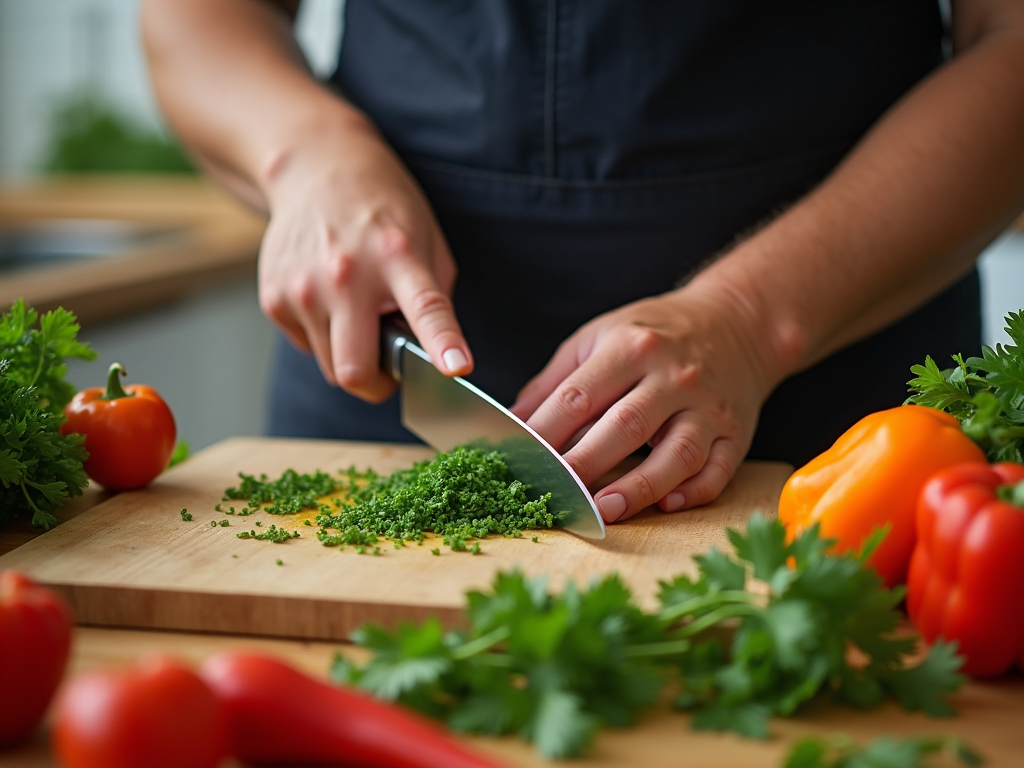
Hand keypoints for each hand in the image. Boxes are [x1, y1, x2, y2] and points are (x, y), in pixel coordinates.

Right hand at [258, 120, 472, 401]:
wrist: (316, 167)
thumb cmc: (382, 210)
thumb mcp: (426, 242)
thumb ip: (433, 300)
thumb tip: (432, 358)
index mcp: (397, 257)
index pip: (426, 308)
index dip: (443, 343)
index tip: (457, 368)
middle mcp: (346, 275)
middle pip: (355, 371)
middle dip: (376, 383)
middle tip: (388, 365)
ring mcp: (303, 288)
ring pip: (331, 367)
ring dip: (350, 356)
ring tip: (356, 314)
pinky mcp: (273, 297)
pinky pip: (307, 346)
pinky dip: (324, 336)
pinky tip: (328, 300)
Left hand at [511, 288, 777, 522]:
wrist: (735, 322)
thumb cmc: (654, 334)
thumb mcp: (598, 338)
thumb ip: (554, 382)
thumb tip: (513, 424)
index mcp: (631, 347)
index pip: (579, 397)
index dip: (545, 433)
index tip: (518, 461)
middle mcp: (673, 376)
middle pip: (624, 426)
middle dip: (584, 464)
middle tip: (552, 494)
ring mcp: (708, 407)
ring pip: (676, 453)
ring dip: (640, 486)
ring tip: (605, 510)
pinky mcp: (736, 433)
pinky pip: (718, 468)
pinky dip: (694, 491)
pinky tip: (668, 506)